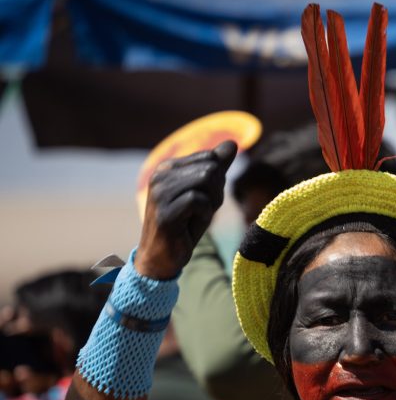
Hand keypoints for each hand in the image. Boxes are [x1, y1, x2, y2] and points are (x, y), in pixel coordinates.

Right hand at [136, 141, 236, 279]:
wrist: (163, 257)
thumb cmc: (186, 224)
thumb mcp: (206, 193)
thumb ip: (218, 168)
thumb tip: (232, 143)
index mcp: (167, 167)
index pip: (210, 158)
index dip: (216, 182)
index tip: (201, 200)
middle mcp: (159, 175)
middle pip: (210, 168)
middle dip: (215, 192)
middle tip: (199, 211)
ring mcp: (159, 193)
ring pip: (206, 180)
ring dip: (210, 204)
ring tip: (195, 217)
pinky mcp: (164, 212)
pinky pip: (199, 201)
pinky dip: (204, 215)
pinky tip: (190, 226)